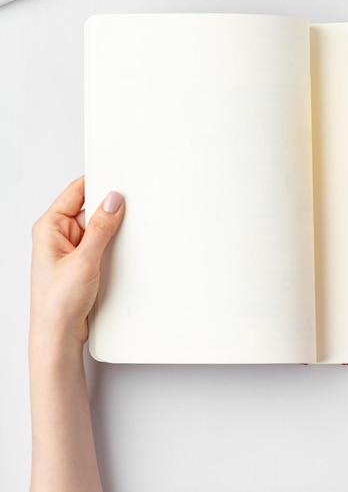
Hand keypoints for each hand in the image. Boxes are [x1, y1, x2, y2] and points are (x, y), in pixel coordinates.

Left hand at [30, 177, 123, 347]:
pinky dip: (113, 244)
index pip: (75, 192)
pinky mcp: (83, 261)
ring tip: (121, 239)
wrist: (58, 335)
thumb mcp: (84, 261)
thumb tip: (113, 202)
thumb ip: (100, 228)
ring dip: (112, 231)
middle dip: (110, 210)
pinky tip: (119, 251)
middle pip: (90, 208)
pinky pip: (102, 243)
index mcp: (49, 227)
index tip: (119, 179)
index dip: (97, 182)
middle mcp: (59, 235)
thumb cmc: (57, 303)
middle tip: (128, 210)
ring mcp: (72, 249)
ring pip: (99, 227)